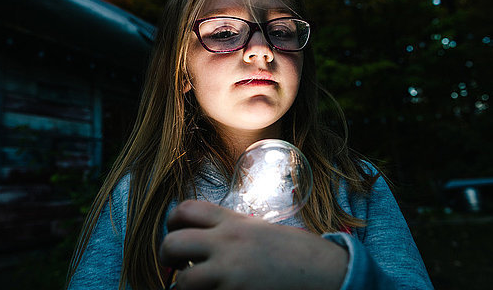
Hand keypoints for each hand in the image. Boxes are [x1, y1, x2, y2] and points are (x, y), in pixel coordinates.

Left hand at [160, 200, 347, 289]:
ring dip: (183, 287)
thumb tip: (204, 240)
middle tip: (175, 264)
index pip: (186, 209)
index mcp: (233, 221)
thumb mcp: (259, 230)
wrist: (325, 272)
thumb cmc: (294, 252)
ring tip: (194, 288)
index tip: (175, 232)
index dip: (172, 221)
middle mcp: (228, 243)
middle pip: (173, 243)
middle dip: (167, 256)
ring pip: (184, 282)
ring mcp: (231, 273)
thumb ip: (230, 231)